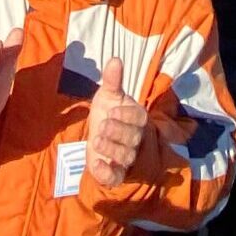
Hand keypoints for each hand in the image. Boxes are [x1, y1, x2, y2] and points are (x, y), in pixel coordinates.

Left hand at [85, 56, 149, 188]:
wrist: (101, 138)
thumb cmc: (109, 114)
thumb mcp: (108, 96)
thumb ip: (113, 80)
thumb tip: (115, 59)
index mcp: (137, 118)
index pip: (138, 118)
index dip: (126, 115)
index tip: (111, 110)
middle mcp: (135, 139)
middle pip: (133, 137)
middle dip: (118, 132)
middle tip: (103, 125)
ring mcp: (126, 157)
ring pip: (126, 156)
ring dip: (112, 149)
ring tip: (97, 140)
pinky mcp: (115, 172)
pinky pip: (116, 177)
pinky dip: (107, 173)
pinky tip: (96, 164)